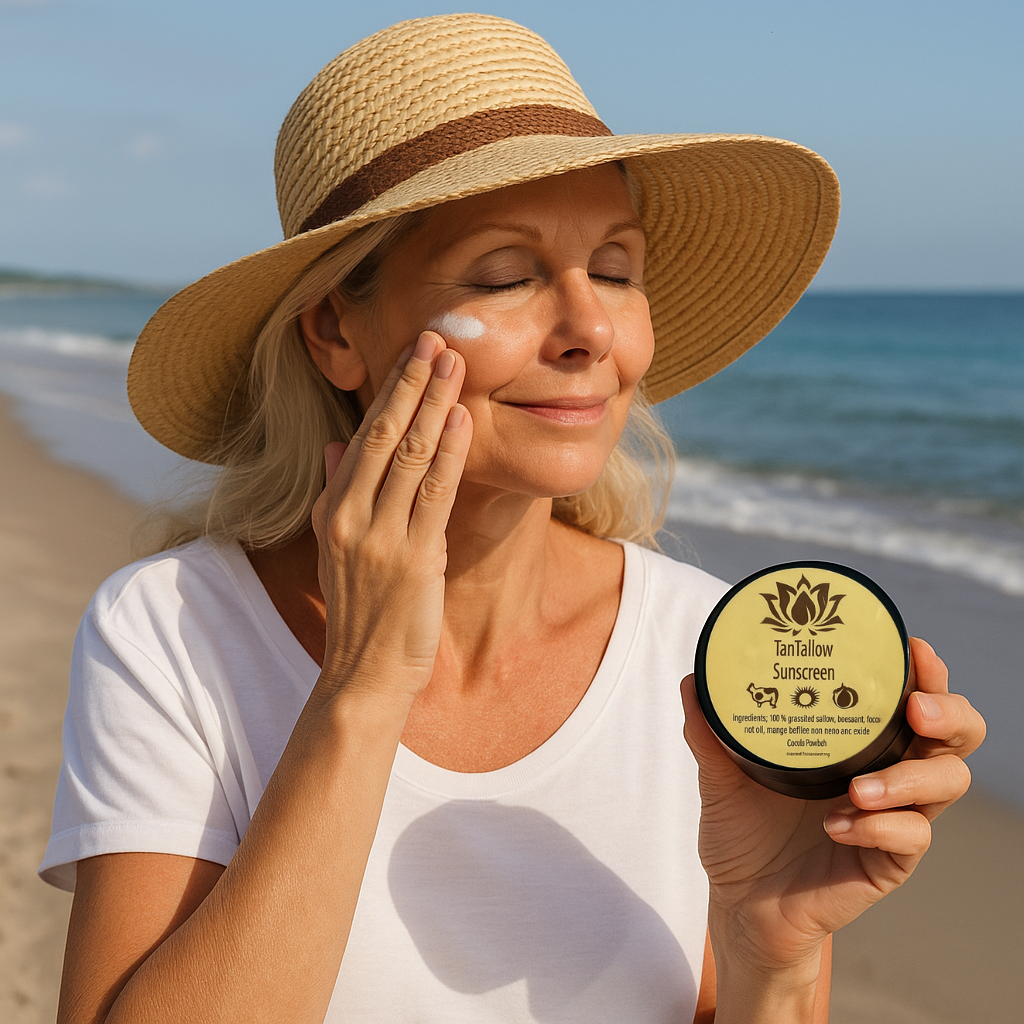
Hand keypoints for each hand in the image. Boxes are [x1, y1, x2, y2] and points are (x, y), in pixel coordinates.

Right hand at [310, 331, 471, 704]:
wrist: (364, 671)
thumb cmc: (360, 610)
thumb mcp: (336, 549)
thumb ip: (337, 494)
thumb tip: (337, 446)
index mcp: (334, 509)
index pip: (364, 434)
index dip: (390, 390)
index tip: (412, 353)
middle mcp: (352, 515)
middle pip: (385, 433)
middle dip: (412, 382)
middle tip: (437, 338)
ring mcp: (381, 536)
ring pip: (410, 455)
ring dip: (435, 404)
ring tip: (455, 363)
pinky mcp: (414, 557)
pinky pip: (434, 493)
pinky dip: (449, 452)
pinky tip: (461, 418)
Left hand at [680, 637, 984, 975]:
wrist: (739, 902)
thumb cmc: (742, 831)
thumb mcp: (721, 776)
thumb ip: (709, 731)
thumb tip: (692, 681)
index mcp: (855, 741)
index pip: (911, 697)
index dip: (925, 672)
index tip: (912, 648)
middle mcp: (886, 772)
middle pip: (955, 736)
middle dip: (948, 713)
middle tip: (915, 710)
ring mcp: (894, 818)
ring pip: (946, 783)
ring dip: (911, 777)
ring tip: (858, 787)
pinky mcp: (889, 862)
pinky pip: (911, 838)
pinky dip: (880, 827)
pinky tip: (838, 825)